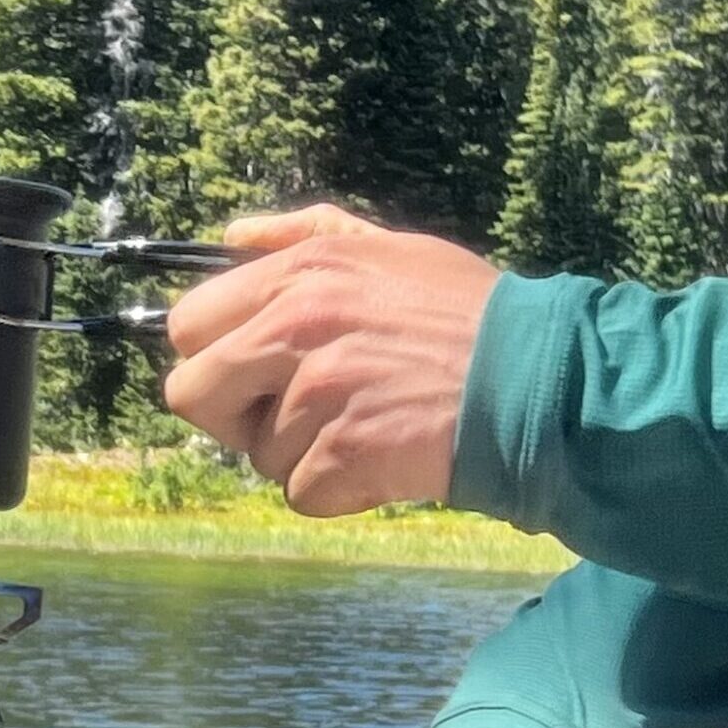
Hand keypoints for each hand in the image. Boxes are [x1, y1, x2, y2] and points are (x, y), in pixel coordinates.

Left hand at [164, 203, 502, 514]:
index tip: (253, 372)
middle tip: (293, 414)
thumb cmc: (462, 313)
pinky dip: (338, 490)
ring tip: (366, 426)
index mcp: (298, 274)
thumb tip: (231, 235)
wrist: (539, 377)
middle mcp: (296, 327)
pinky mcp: (345, 453)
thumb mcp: (386, 248)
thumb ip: (302, 235)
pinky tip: (383, 459)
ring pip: (257, 454)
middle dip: (233, 415)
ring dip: (303, 455)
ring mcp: (318, 393)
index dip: (214, 357)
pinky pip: (301, 492)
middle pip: (192, 395)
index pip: (187, 326)